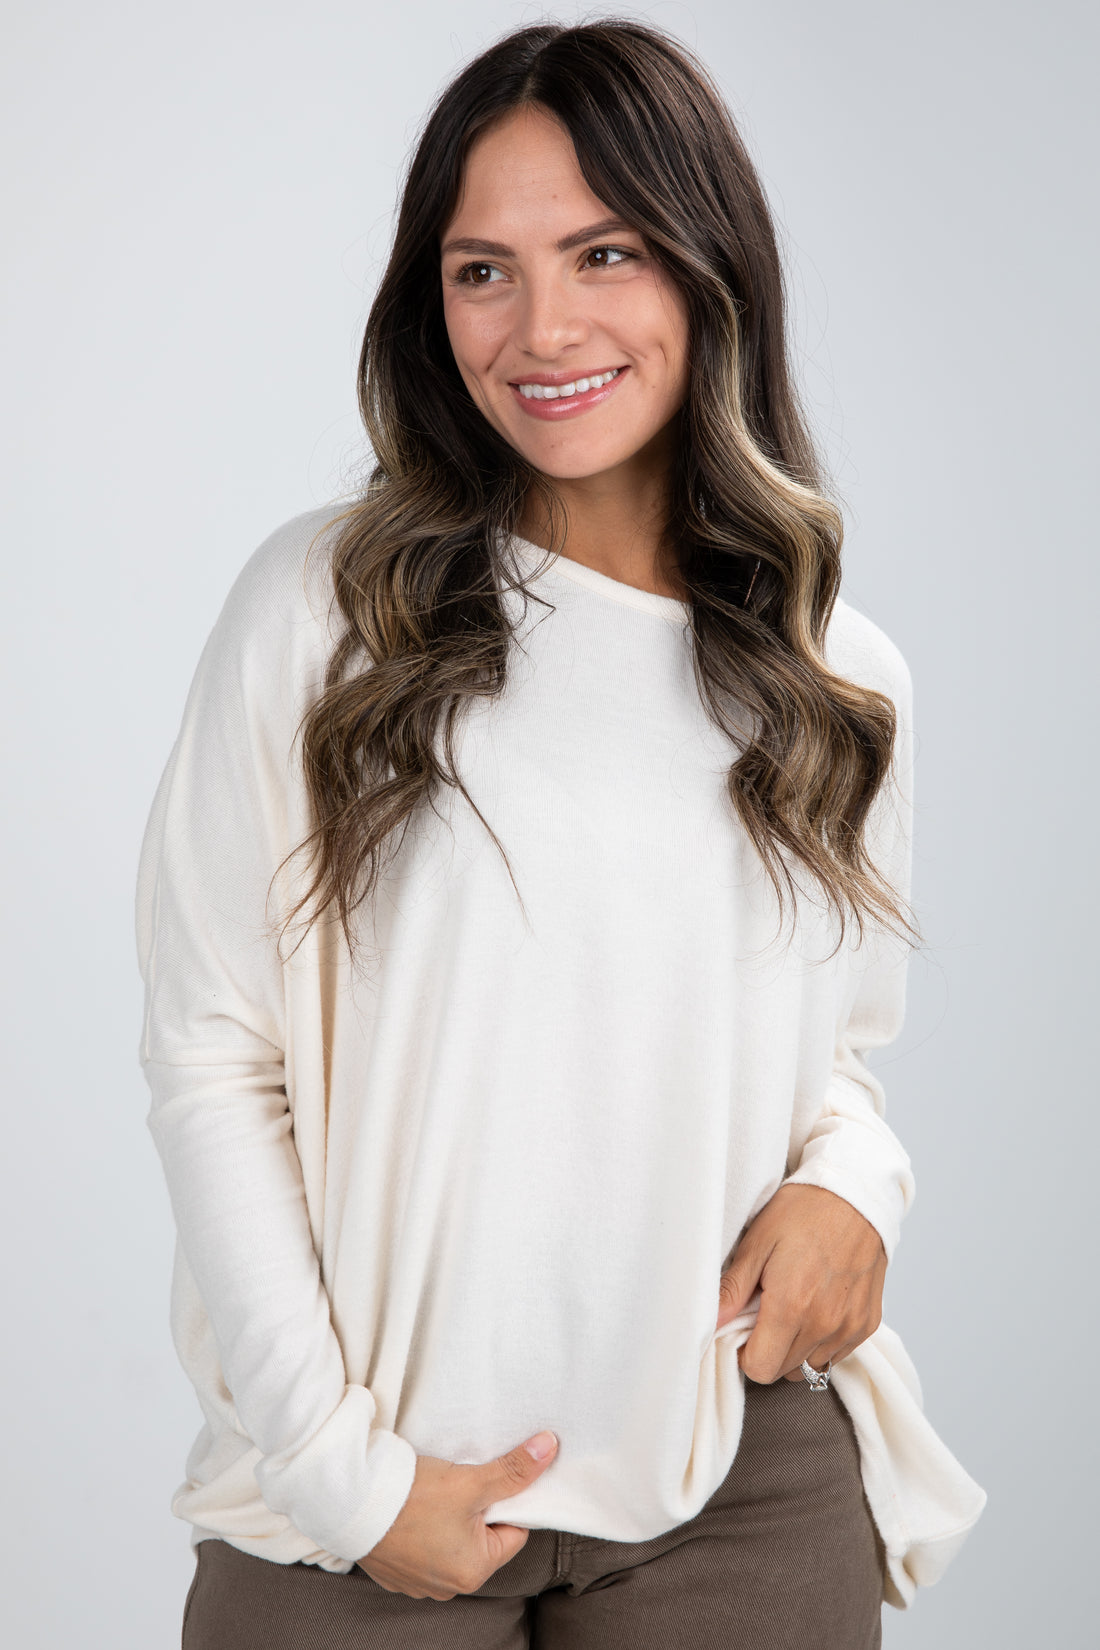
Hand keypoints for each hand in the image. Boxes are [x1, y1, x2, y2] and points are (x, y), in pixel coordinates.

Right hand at [356, 1429, 558, 1598]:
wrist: (348, 1500)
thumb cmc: (411, 1497)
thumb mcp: (471, 1480)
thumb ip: (514, 1470)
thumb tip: (549, 1449)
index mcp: (474, 1571)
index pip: (512, 1532)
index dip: (506, 1501)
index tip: (491, 1480)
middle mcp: (447, 1587)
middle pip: (481, 1538)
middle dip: (476, 1510)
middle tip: (461, 1482)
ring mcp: (417, 1582)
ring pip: (451, 1542)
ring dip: (449, 1518)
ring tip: (434, 1492)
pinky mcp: (394, 1571)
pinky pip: (422, 1548)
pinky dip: (422, 1528)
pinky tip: (411, 1507)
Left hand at [716, 1184, 885, 1382]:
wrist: (855, 1195)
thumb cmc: (803, 1212)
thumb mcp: (757, 1242)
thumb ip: (733, 1289)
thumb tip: (711, 1323)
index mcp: (792, 1306)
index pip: (760, 1368)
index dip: (745, 1353)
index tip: (745, 1327)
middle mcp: (824, 1324)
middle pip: (783, 1370)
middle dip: (768, 1348)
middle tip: (766, 1310)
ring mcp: (850, 1327)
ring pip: (811, 1366)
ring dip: (796, 1347)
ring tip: (793, 1305)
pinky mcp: (868, 1323)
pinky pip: (836, 1354)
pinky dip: (822, 1340)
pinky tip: (816, 1306)